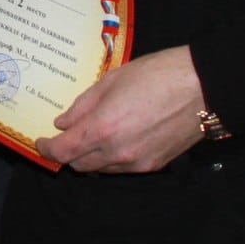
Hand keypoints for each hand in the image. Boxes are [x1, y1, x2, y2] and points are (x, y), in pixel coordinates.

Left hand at [39, 46, 205, 173]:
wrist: (203, 87)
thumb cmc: (156, 74)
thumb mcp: (111, 81)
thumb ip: (83, 105)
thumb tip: (63, 123)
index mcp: (102, 128)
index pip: (63, 151)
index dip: (47, 149)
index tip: (41, 141)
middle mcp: (116, 153)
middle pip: (79, 165)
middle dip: (68, 152)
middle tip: (67, 135)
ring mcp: (136, 163)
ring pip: (101, 169)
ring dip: (90, 156)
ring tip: (93, 134)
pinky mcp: (154, 165)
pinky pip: (122, 168)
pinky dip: (112, 158)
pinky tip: (118, 138)